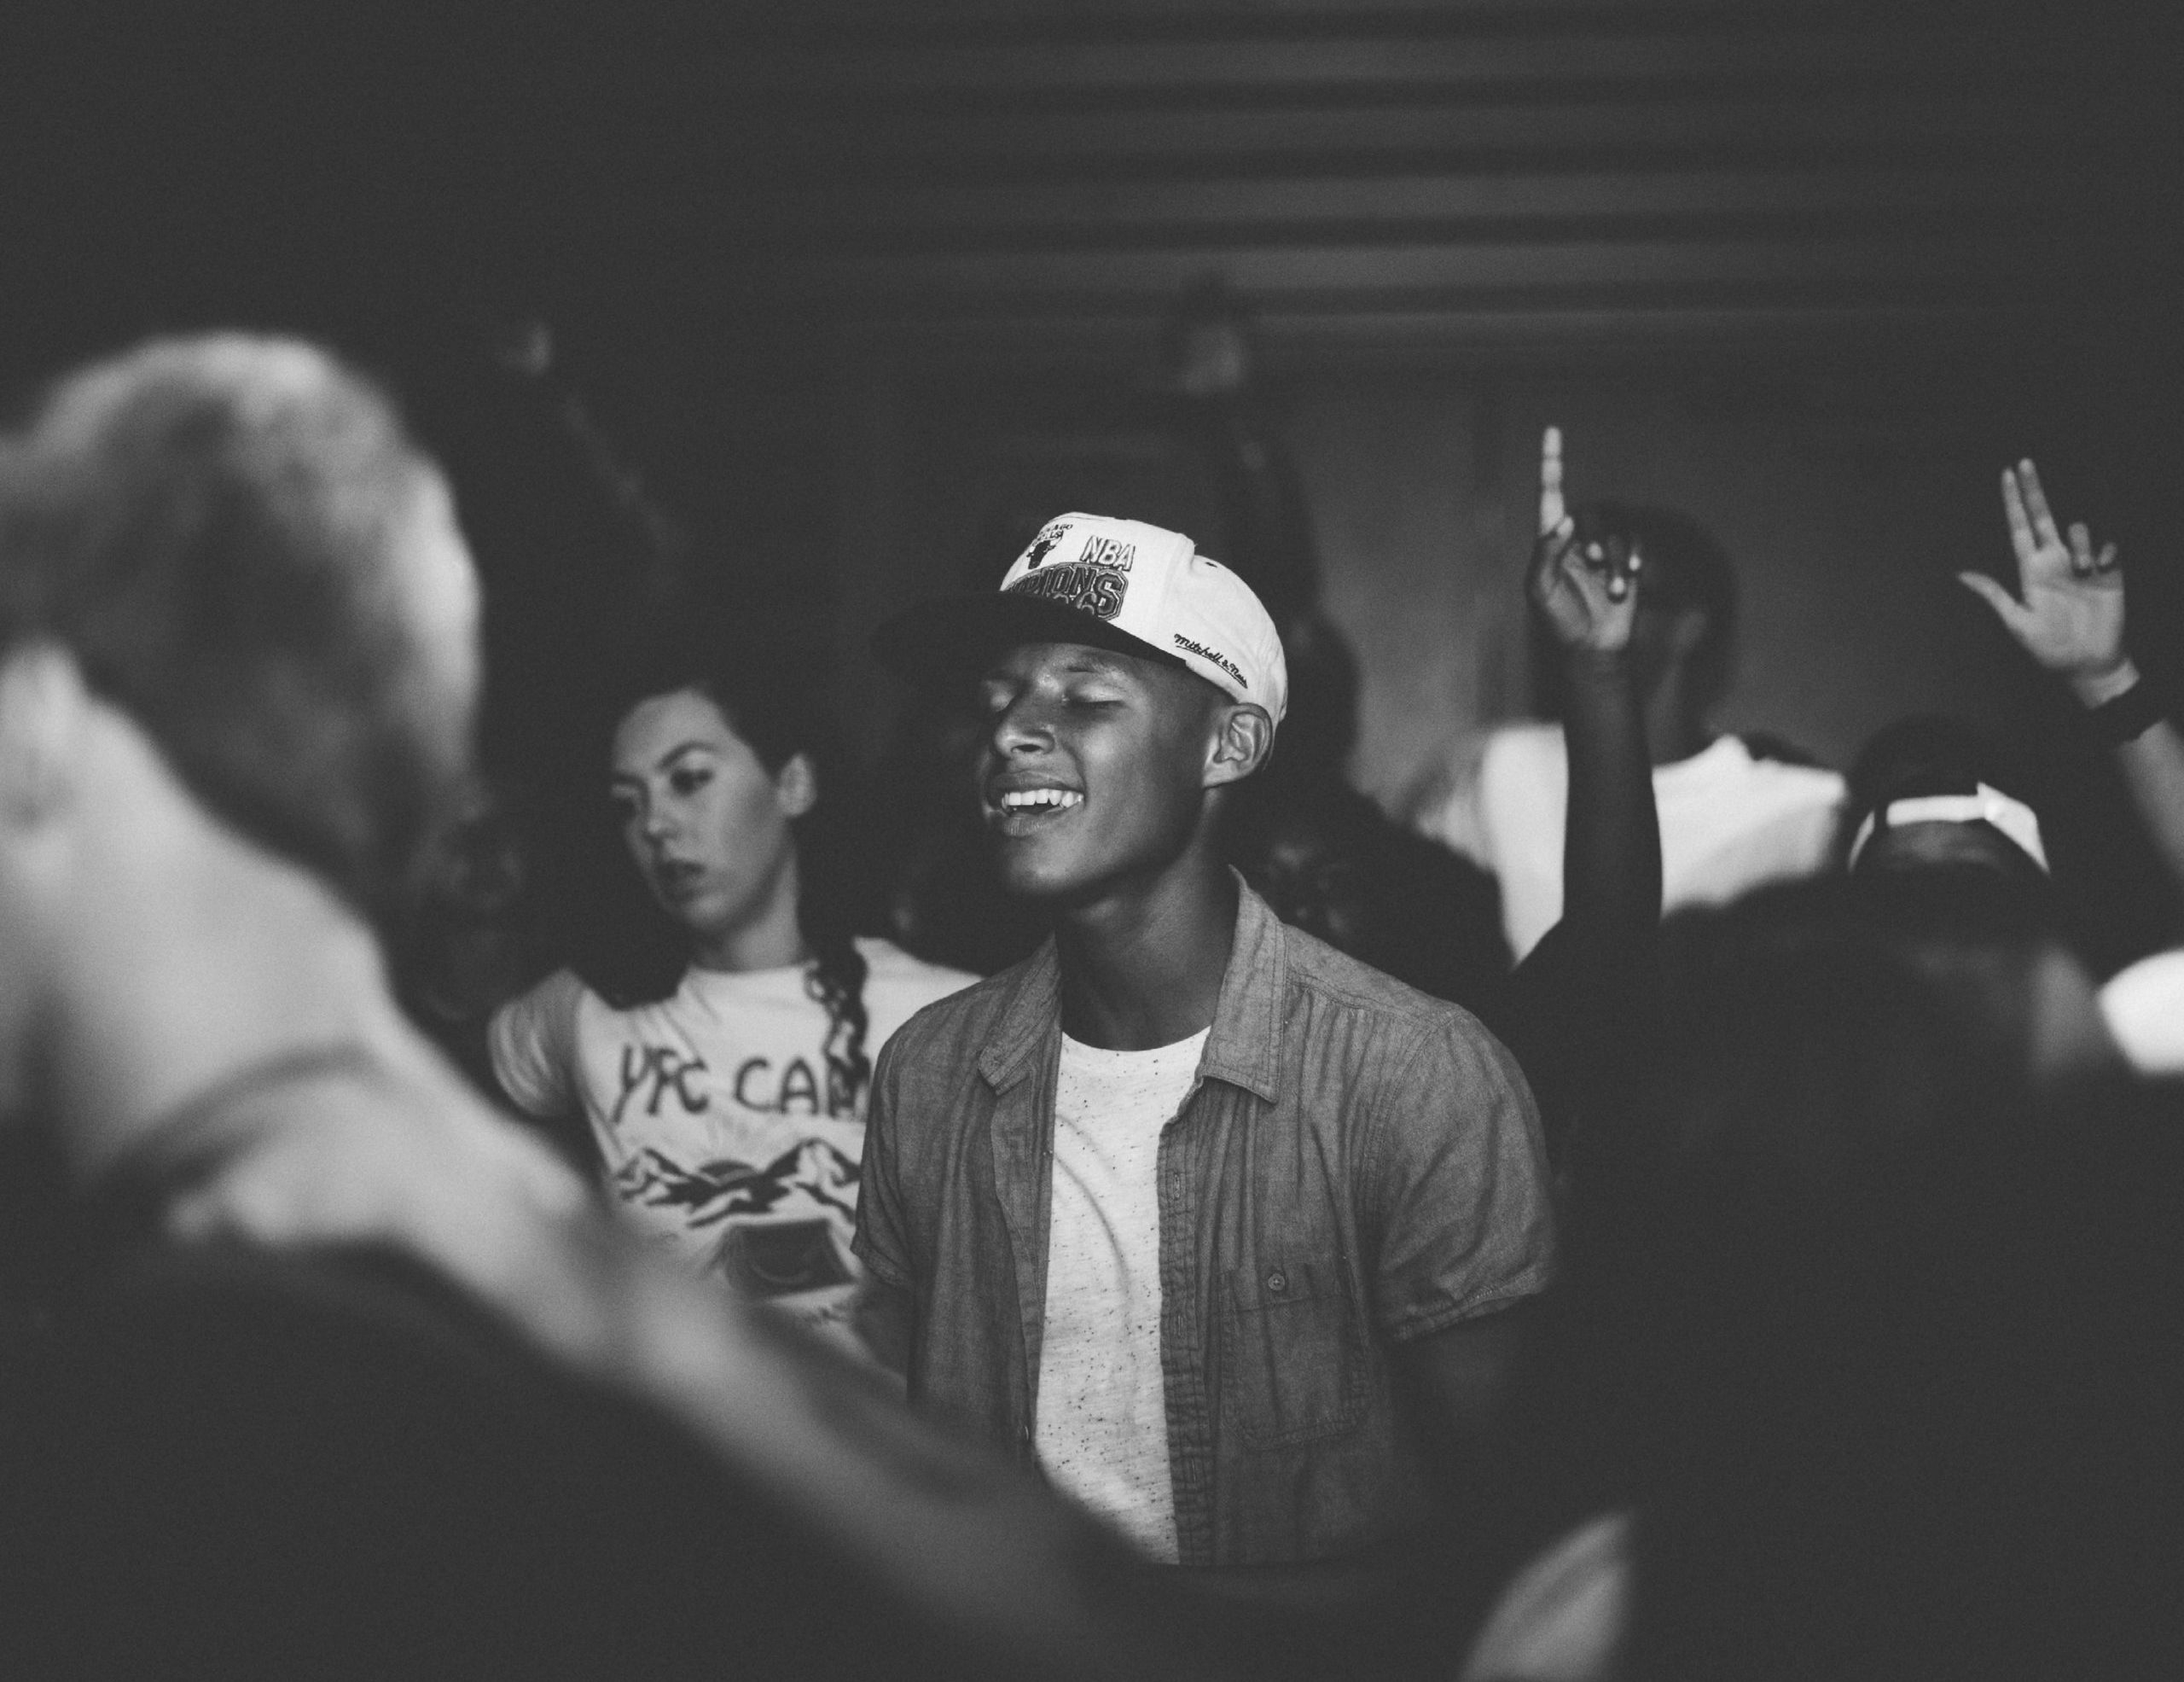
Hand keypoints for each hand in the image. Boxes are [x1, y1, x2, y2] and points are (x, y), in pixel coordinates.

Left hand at [1528, 426, 1639, 654]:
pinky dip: (1633, 558)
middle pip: (1590, 514)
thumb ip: (1546, 555)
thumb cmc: (1559, 621)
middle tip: (1593, 566)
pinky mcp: (1627, 559)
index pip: (1550, 494)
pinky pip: (1635, 542)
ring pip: (1616, 531)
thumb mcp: (1540, 591)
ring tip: (1614, 590)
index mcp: (1550, 540)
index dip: (1551, 463)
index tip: (1552, 431)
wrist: (1591, 648)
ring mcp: (1604, 548)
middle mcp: (1577, 537)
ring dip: (1616, 562)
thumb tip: (1565, 521)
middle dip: (1595, 539)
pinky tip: (1631, 579)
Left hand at [1959, 460, 2132, 702]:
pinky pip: (2109, 548)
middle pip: (2044, 516)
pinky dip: (2105, 552)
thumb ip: (1993, 594)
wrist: (2086, 664)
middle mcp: (2056, 561)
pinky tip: (2102, 569)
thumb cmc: (2048, 647)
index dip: (2014, 503)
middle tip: (2025, 462)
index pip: (2020, 529)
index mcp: (2032, 571)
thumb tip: (1959, 574)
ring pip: (2078, 530)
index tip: (2007, 476)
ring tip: (2084, 573)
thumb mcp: (2016, 622)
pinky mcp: (2109, 573)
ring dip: (2080, 545)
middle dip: (2034, 490)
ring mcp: (2083, 565)